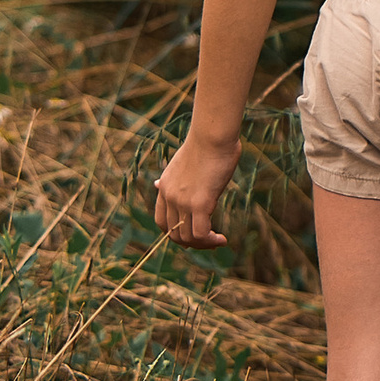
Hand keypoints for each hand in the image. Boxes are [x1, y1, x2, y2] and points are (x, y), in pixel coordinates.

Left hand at [154, 132, 236, 250]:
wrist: (212, 136)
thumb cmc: (205, 145)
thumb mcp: (179, 163)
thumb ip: (171, 179)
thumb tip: (157, 184)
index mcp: (164, 187)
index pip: (162, 222)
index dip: (175, 233)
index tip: (193, 234)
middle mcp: (169, 196)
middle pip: (173, 234)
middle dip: (191, 243)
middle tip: (209, 240)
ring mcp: (182, 201)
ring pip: (187, 237)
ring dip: (203, 244)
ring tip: (218, 241)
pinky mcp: (199, 203)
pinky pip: (200, 234)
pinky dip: (210, 241)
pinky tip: (222, 239)